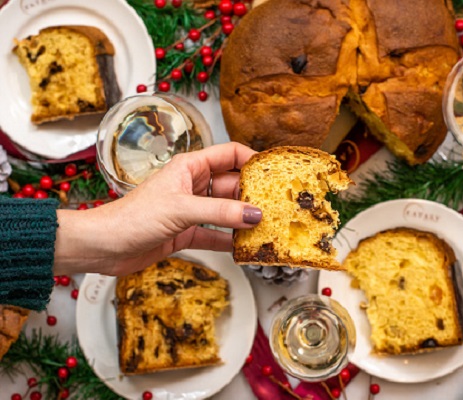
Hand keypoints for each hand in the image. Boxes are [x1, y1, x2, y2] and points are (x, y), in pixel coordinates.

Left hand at [53, 142, 260, 275]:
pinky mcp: (186, 232)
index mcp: (190, 167)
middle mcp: (193, 185)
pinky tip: (244, 247)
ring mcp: (191, 210)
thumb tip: (254, 214)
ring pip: (226, 210)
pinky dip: (229, 240)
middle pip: (232, 185)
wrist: (104, 246)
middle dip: (253, 194)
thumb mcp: (182, 209)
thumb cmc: (133, 217)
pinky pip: (215, 233)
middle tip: (277, 205)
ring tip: (267, 226)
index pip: (229, 155)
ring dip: (244, 219)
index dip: (252, 160)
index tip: (274, 173)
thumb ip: (220, 211)